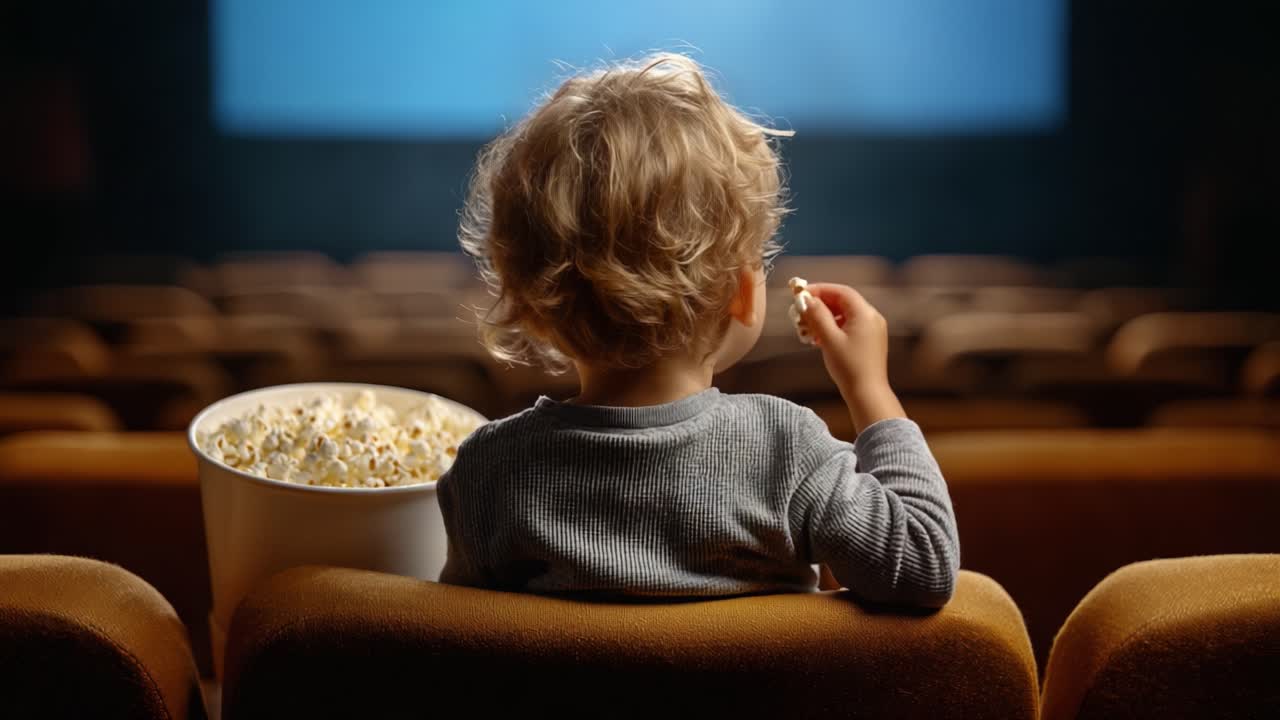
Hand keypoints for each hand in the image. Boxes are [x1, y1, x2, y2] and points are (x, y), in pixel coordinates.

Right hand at [801, 283, 905, 433]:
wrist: (867, 393)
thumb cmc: (849, 367)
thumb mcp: (829, 339)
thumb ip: (817, 315)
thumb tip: (806, 299)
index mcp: (865, 313)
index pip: (840, 292)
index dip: (819, 290)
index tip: (801, 294)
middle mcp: (871, 317)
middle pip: (842, 302)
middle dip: (820, 306)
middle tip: (800, 313)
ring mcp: (872, 329)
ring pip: (844, 315)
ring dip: (824, 318)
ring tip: (806, 328)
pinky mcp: (869, 341)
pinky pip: (849, 326)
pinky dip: (833, 327)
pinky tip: (818, 338)